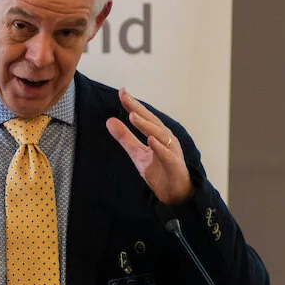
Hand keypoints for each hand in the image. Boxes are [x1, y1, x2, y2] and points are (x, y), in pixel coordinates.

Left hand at [105, 88, 192, 205]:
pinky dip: (159, 147)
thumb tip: (109, 121)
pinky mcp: (174, 165)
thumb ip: (125, 138)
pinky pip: (167, 154)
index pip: (144, 117)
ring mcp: (172, 151)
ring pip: (159, 135)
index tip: (122, 92)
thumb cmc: (159, 170)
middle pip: (152, 121)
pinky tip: (150, 140)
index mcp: (158, 134)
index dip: (133, 105)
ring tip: (133, 116)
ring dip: (147, 125)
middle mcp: (166, 139)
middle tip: (126, 98)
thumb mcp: (137, 153)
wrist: (174, 192)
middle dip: (139, 109)